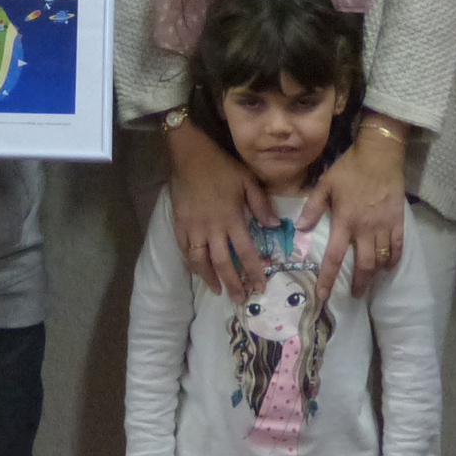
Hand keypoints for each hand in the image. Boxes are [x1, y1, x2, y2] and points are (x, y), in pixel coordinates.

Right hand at [167, 119, 275, 300]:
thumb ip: (261, 204)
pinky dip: (191, 264)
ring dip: (210, 279)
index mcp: (232, 218)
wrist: (190, 155)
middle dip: (233, 284)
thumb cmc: (221, 167)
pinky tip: (197, 271)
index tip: (261, 287)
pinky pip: (184, 250)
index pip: (246, 252)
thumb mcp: (248, 180)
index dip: (254, 271)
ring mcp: (194, 228)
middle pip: (223, 263)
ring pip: (201, 261)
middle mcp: (213, 228)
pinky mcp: (179, 225)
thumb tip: (275, 226)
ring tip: (218, 291)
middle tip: (240, 300)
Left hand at [303, 116, 408, 309]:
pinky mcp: (398, 221)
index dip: (327, 278)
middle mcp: (364, 228)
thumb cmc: (349, 168)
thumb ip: (313, 207)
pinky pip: (398, 247)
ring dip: (375, 274)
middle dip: (359, 284)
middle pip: (364, 265)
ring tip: (370, 282)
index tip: (323, 295)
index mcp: (344, 220)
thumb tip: (299, 228)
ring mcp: (383, 226)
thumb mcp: (325, 184)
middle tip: (354, 294)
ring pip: (381, 259)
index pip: (334, 256)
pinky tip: (388, 266)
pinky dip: (393, 260)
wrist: (379, 155)